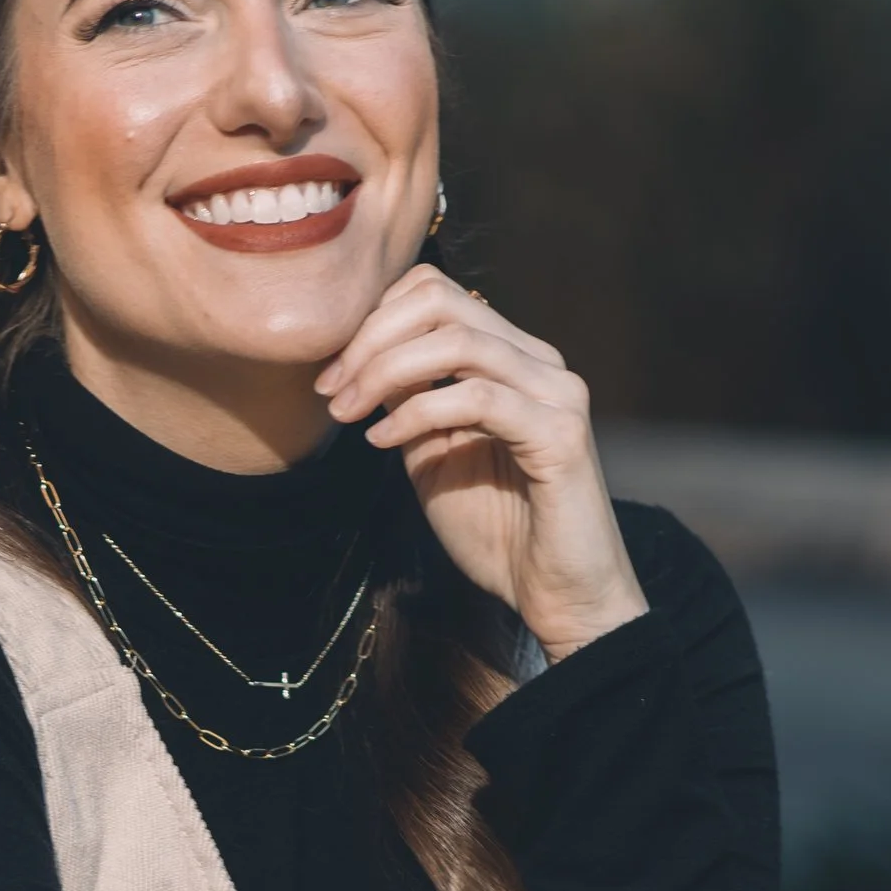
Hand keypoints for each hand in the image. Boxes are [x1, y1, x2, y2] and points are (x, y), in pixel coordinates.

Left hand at [316, 269, 647, 660]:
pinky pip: (476, 398)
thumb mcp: (432, 456)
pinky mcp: (560, 434)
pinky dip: (418, 411)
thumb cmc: (498, 532)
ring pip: (458, 342)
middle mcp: (539, 362)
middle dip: (371, 340)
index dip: (373, 321)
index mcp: (512, 359)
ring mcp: (555, 393)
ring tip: (349, 413)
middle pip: (442, 302)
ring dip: (386, 371)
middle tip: (330, 389)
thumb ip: (407, 404)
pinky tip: (383, 442)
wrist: (555, 596)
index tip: (330, 375)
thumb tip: (359, 363)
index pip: (436, 294)